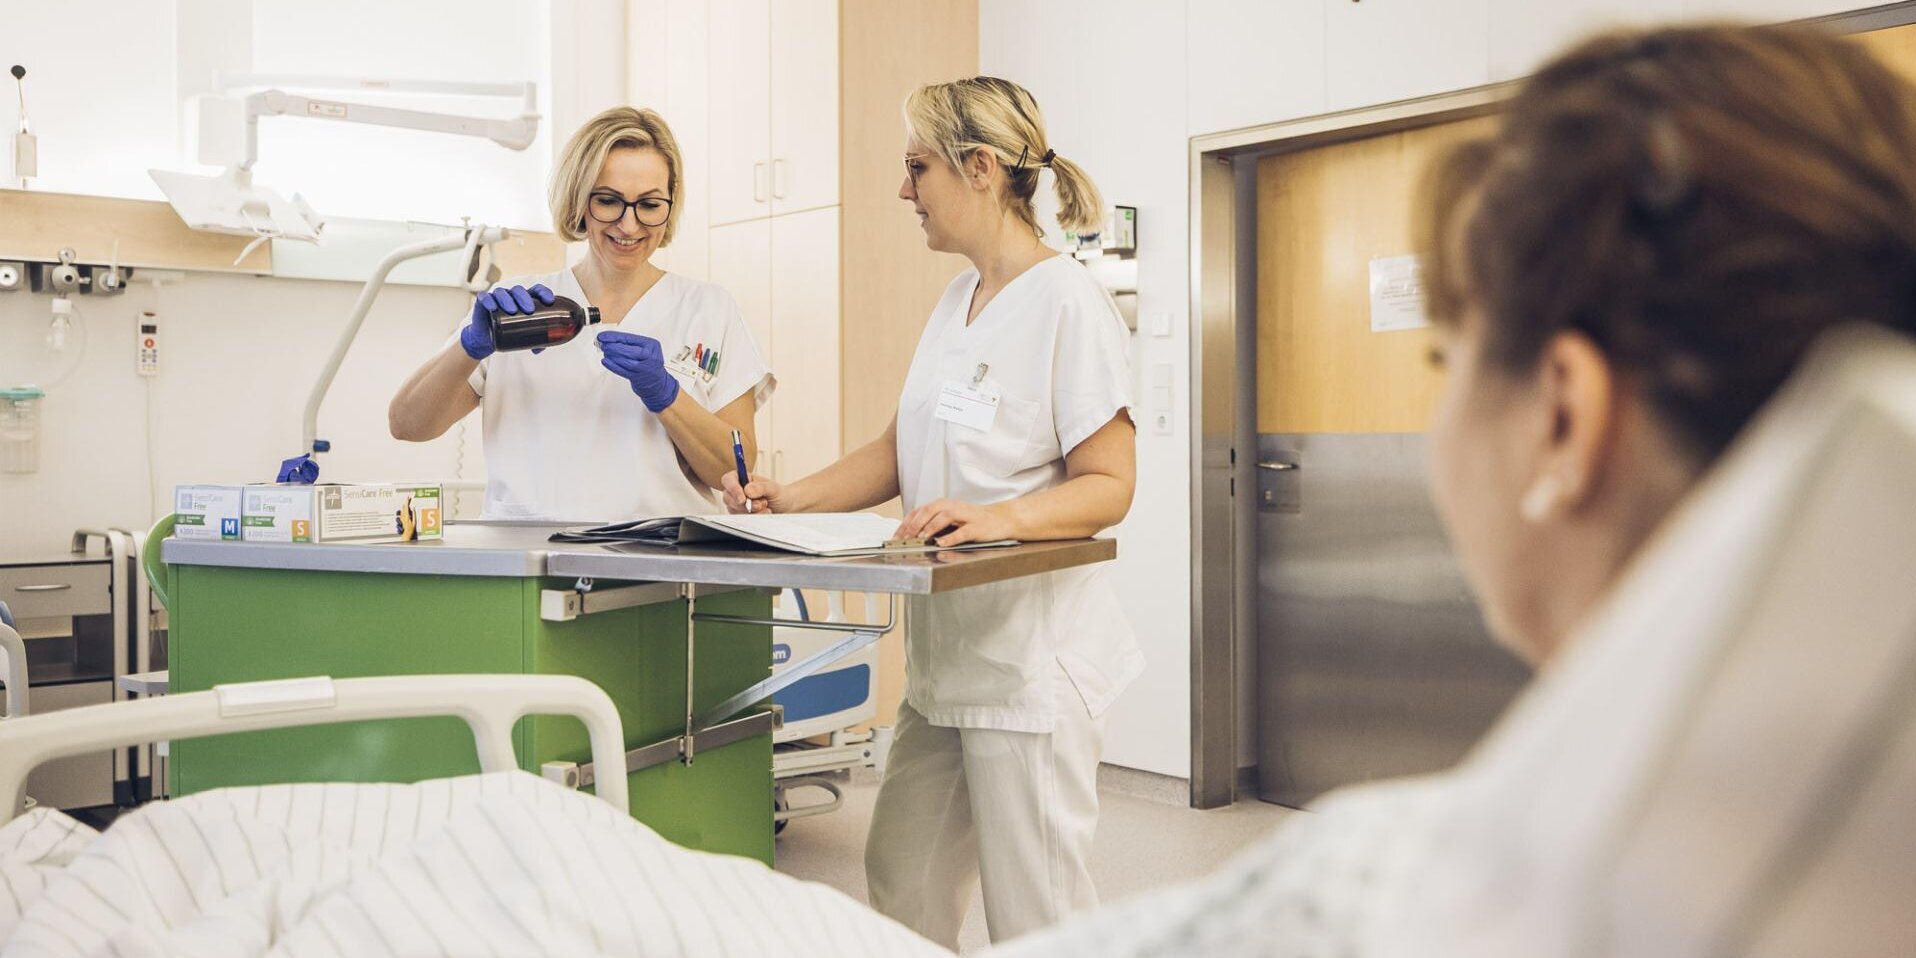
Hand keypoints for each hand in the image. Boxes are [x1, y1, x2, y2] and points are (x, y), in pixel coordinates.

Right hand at [460, 284, 554, 358]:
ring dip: (507, 300)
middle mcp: (511, 296)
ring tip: (512, 311)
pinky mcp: (482, 303)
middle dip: (525, 298)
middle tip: (529, 310)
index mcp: (524, 300)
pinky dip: (488, 300)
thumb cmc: (509, 332)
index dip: (543, 292)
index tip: (549, 301)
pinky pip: (484, 298)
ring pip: (502, 293)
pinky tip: (492, 307)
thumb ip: (536, 342)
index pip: (535, 290)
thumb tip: (542, 348)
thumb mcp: (524, 337)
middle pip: (519, 290)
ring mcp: (496, 298)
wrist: (487, 340)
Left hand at [597, 329, 681, 412]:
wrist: (657, 383)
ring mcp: (644, 368)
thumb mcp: (646, 349)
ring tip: (605, 351)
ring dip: (611, 355)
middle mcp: (650, 356)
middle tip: (603, 344)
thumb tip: (609, 339)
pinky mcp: (637, 378)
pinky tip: (606, 361)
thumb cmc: (650, 364)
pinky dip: (612, 365)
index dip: (614, 337)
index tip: (603, 336)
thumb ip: (630, 344)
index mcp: (651, 345)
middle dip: (612, 346)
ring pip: (624, 360)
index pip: (630, 338)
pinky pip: (622, 371)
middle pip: (627, 350)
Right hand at [721, 471, 790, 513]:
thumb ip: (761, 487)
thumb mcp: (773, 488)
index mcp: (742, 478)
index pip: (728, 480)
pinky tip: (764, 513)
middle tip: (760, 504)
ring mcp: (737, 504)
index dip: (732, 489)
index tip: (742, 498)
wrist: (785, 507)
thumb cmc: (778, 494)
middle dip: (744, 504)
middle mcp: (737, 490)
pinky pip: (741, 519)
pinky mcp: (740, 515)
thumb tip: (747, 490)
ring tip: (766, 506)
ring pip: (734, 509)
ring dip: (751, 511)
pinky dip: (753, 518)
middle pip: (728, 497)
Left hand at [895, 498, 1016, 546]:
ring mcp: (966, 516)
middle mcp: (953, 507)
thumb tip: (911, 534)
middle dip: (914, 524)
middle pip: (929, 510)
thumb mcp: (951, 518)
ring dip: (931, 527)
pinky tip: (942, 543)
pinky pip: (963, 531)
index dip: (906, 523)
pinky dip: (951, 537)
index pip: (920, 511)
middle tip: (904, 537)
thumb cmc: (974, 520)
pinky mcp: (977, 527)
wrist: (1001, 518)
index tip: (896, 536)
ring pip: (945, 516)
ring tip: (921, 537)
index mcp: (944, 504)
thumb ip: (933, 523)